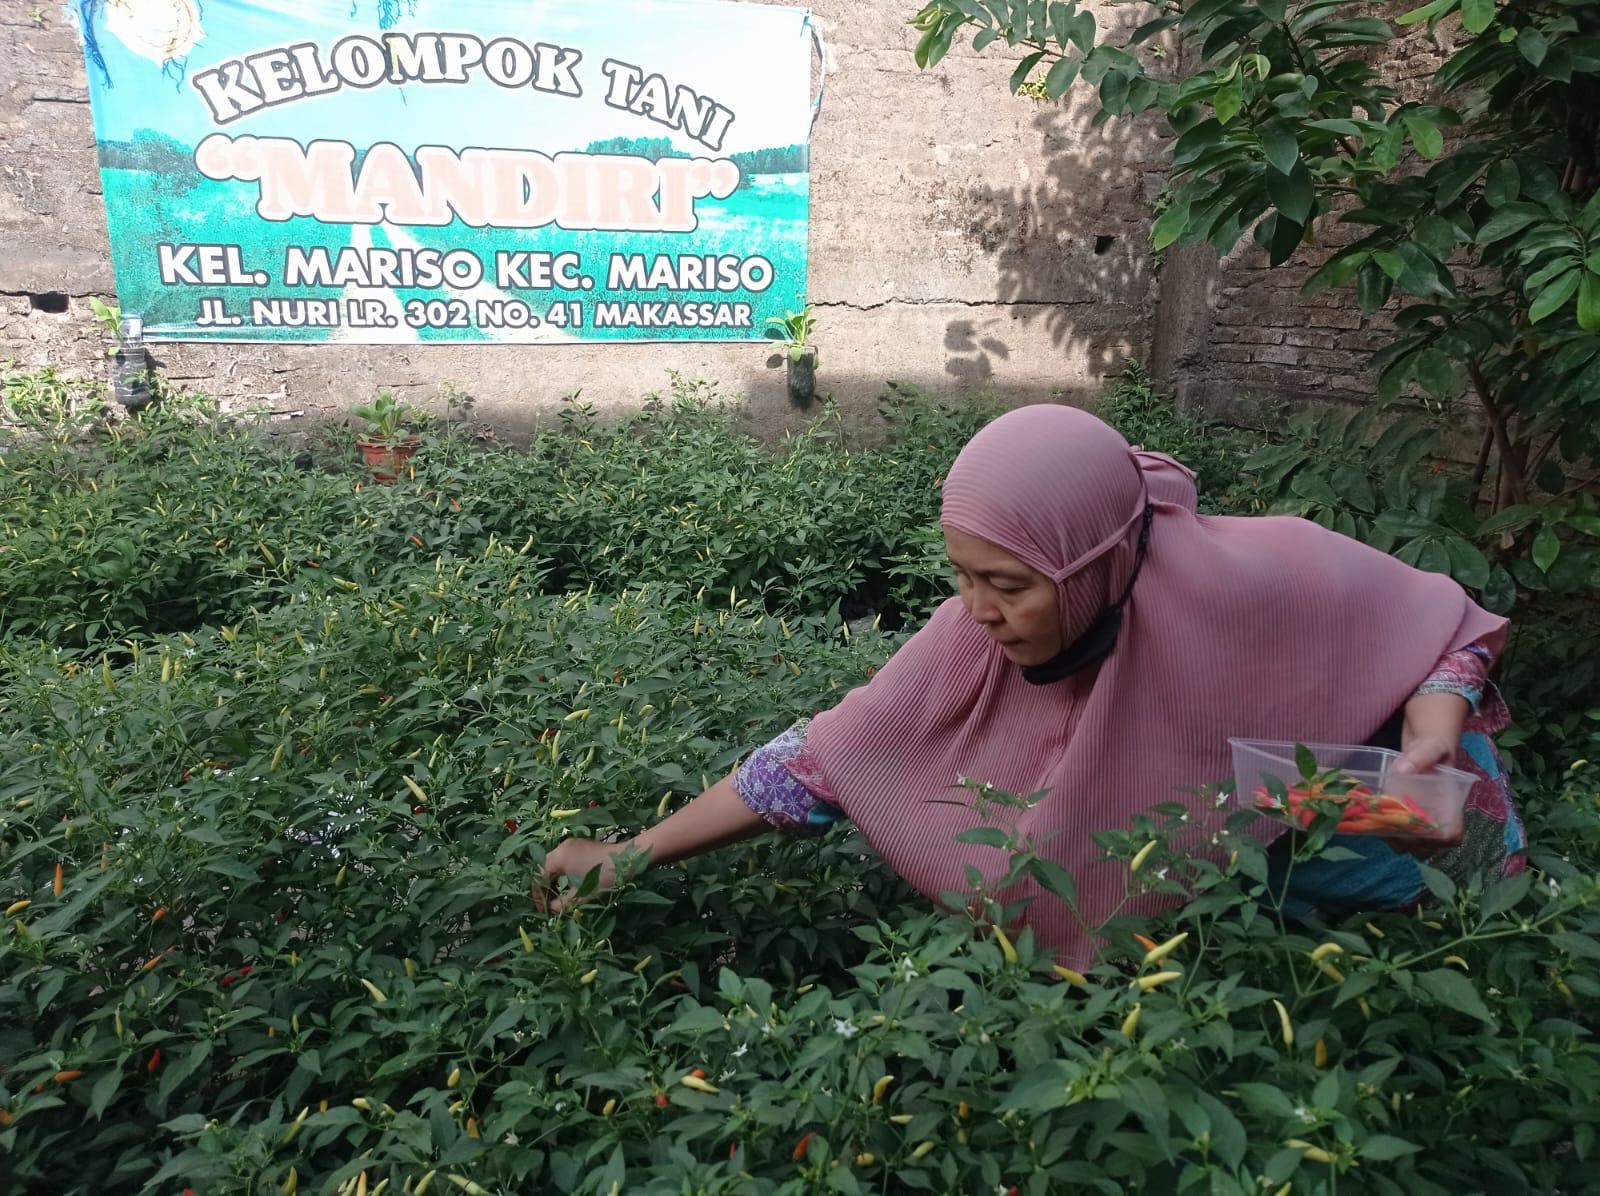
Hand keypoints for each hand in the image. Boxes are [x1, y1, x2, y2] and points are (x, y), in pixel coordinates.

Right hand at [533, 837, 629, 913]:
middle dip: (543, 886)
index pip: (538, 876)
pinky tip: (568, 883)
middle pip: (543, 867)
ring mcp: (571, 844)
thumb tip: (552, 909)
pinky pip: (563, 859)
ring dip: (552, 879)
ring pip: (553, 863)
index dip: (537, 894)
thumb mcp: (583, 894)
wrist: (628, 858)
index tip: (543, 909)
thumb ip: (563, 903)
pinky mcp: (580, 845)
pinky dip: (561, 872)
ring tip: (557, 896)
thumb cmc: (604, 876)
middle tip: (548, 903)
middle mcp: (562, 847)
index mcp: (559, 857)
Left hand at [1388, 732, 1456, 858]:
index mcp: (1450, 808)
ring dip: (1394, 840)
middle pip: (1427, 847)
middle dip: (1409, 842)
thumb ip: (1420, 757)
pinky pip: (1396, 837)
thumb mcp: (1430, 749)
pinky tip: (1373, 818)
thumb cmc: (1433, 750)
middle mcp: (1437, 820)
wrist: (1422, 750)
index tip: (1416, 827)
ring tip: (1378, 821)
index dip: (1436, 839)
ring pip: (1410, 846)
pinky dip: (1385, 833)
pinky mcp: (1404, 820)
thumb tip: (1404, 770)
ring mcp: (1420, 823)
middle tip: (1389, 825)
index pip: (1452, 835)